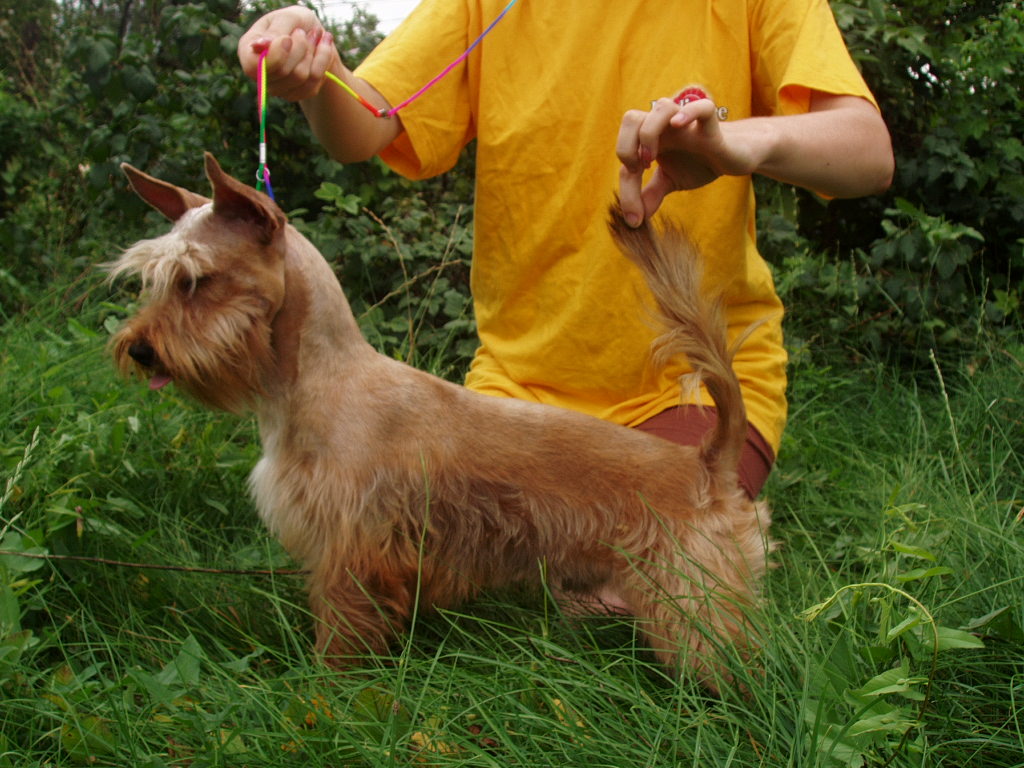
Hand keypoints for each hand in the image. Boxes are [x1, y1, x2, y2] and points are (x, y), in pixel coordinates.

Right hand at [237, 5, 337, 100]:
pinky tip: (323, 47)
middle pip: (283, 71)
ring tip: (315, 36)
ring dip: (313, 53)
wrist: (312, 33)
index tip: (288, 38)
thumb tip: (260, 46)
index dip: (276, 55)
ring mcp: (278, 88)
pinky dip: (323, 62)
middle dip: (300, 47)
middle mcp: (260, 75)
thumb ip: (275, 31)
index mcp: (248, 52)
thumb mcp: (286, 18)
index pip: (254, 67)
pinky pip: (314, 84)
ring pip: (301, 77)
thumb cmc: (295, 22)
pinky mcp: (296, 94)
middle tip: (303, 31)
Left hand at [616, 97, 760, 225]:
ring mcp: (688, 124)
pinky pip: (703, 107)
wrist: (736, 157)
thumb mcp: (670, 181)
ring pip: (661, 107)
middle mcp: (665, 126)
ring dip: (648, 134)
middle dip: (625, 146)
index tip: (636, 212)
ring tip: (652, 158)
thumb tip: (635, 219)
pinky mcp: (713, 126)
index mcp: (651, 138)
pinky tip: (678, 124)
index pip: (626, 154)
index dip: (626, 186)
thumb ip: (650, 195)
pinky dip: (689, 112)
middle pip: (631, 118)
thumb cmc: (700, 163)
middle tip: (639, 171)